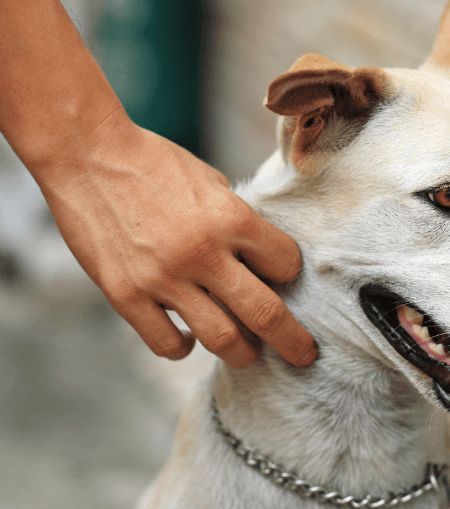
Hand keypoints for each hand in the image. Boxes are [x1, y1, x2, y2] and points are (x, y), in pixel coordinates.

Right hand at [37, 111, 316, 367]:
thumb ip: (238, 224)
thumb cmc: (156, 163)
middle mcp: (202, 252)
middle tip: (304, 355)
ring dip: (243, 354)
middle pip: (266, 315)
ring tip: (249, 353)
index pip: (286, 265)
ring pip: (222, 339)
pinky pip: (167, 344)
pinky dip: (184, 348)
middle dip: (293, 342)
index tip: (284, 281)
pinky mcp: (125, 295)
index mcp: (232, 218)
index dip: (290, 275)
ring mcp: (162, 278)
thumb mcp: (213, 183)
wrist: (86, 153)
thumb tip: (261, 263)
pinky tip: (188, 339)